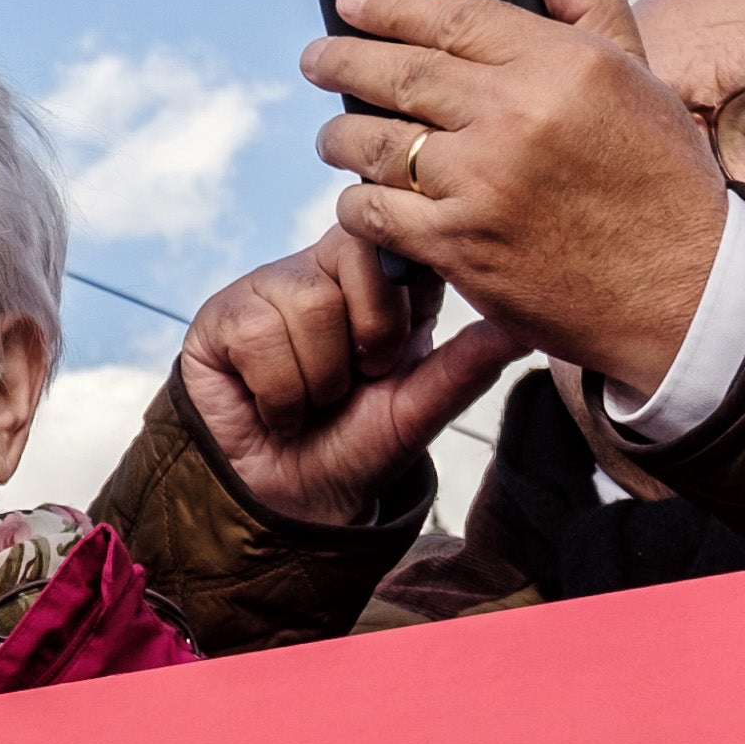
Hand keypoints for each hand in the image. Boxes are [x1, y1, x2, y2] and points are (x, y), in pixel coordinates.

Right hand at [171, 228, 532, 529]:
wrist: (288, 504)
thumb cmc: (353, 451)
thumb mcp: (418, 411)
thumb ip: (466, 366)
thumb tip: (522, 328)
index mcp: (378, 281)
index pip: (401, 239)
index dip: (403, 295)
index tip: (397, 349)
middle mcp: (323, 270)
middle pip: (359, 256)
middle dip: (369, 339)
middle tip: (356, 381)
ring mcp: (269, 288)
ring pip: (309, 303)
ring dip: (319, 379)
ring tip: (311, 402)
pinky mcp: (222, 316)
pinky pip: (259, 334)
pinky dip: (277, 392)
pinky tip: (272, 407)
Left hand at [301, 0, 730, 402]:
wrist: (683, 292)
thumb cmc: (663, 182)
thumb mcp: (642, 76)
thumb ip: (587, 3)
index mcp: (561, 64)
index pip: (452, 16)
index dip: (390, 3)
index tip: (351, 0)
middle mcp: (515, 115)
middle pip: (400, 71)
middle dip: (343, 60)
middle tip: (316, 58)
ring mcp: (481, 182)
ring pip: (376, 142)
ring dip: (341, 135)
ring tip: (332, 134)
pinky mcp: (459, 246)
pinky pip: (375, 212)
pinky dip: (357, 202)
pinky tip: (359, 197)